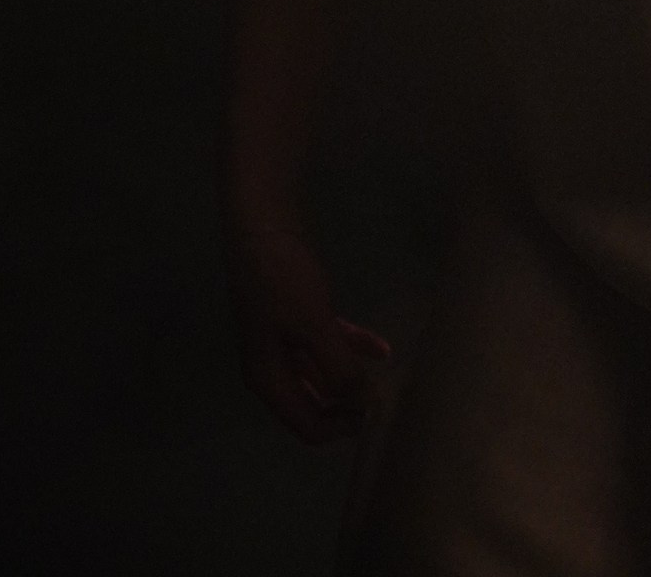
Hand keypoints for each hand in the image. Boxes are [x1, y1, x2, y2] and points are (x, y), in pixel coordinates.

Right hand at [226, 224, 392, 444]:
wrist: (263, 223)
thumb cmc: (282, 278)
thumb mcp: (313, 325)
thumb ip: (337, 367)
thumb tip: (365, 406)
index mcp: (268, 379)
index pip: (307, 427)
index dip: (340, 428)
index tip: (376, 416)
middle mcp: (274, 368)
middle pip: (314, 405)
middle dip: (348, 407)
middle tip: (386, 401)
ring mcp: (284, 342)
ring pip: (323, 374)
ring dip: (352, 378)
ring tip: (387, 378)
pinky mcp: (297, 317)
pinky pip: (327, 344)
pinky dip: (350, 347)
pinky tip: (380, 349)